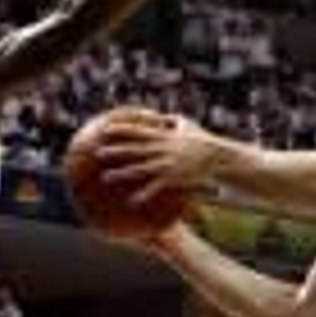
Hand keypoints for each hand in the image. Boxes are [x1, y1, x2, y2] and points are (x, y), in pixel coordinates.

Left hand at [94, 110, 216, 207]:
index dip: (121, 129)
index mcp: (164, 135)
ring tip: (105, 177)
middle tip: (97, 152)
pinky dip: (144, 194)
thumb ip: (173, 120)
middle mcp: (163, 149)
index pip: (139, 130)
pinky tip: (132, 201)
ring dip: (122, 172)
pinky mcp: (174, 177)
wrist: (218, 156)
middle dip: (115, 150)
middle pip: (135, 150)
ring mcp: (167, 164)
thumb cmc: (204, 139)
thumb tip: (162, 115)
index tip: (105, 129)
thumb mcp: (189, 124)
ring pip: (140, 168)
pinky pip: (156, 187)